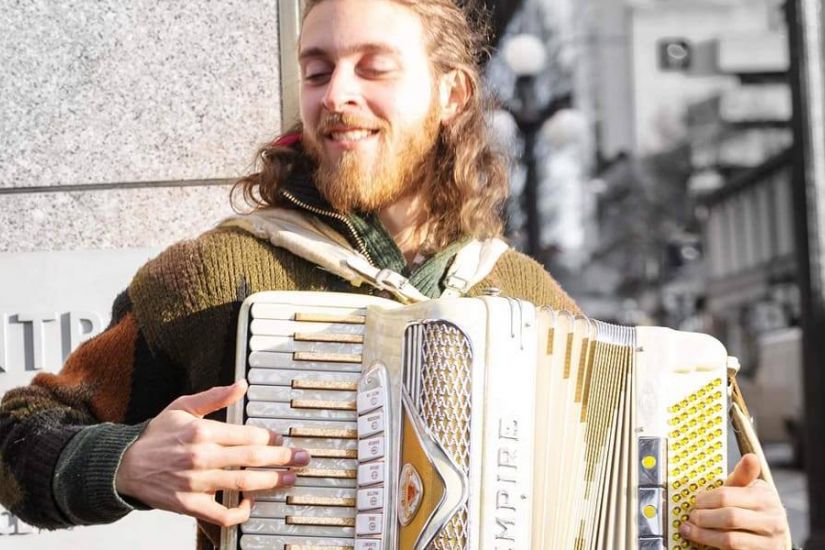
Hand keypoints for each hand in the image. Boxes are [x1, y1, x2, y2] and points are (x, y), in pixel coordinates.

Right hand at [116, 380, 307, 526]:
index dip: (271, 438)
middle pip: (254, 458)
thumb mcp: (183, 407)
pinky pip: (223, 514)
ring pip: (244, 484)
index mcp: (203, 431)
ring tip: (289, 479)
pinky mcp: (190, 505)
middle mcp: (202, 457)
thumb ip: (215, 397)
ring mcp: (197, 483)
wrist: (124, 465)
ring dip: (272, 481)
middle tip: (302, 459)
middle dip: (283, 458)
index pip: (249, 435)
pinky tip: (251, 503)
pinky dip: (241, 511)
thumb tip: (241, 385)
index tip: (282, 439)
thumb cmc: (155, 436)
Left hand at [679, 453, 789, 548]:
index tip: (695, 502)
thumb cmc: (754, 507)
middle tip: (691, 517)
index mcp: (765, 497)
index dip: (705, 500)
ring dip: (704, 535)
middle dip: (703, 518)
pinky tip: (702, 541)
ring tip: (689, 530)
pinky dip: (713, 546)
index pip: (726, 496)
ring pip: (730, 539)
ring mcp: (769, 542)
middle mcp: (772, 520)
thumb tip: (750, 457)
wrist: (774, 535)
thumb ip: (742, 476)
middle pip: (728, 518)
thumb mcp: (749, 489)